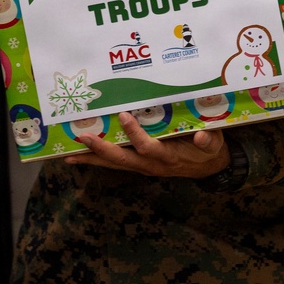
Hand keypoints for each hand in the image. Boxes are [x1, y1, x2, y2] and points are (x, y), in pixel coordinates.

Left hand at [70, 111, 229, 177]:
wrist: (209, 167)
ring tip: (69, 154)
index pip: (148, 147)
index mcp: (168, 157)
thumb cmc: (208, 151)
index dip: (135, 134)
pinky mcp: (139, 165)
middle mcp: (151, 164)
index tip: (124, 116)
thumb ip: (209, 140)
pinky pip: (115, 164)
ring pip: (114, 164)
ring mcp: (143, 166)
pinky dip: (97, 160)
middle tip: (82, 138)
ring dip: (92, 159)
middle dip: (101, 150)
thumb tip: (202, 135)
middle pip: (122, 159)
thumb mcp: (214, 144)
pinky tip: (80, 156)